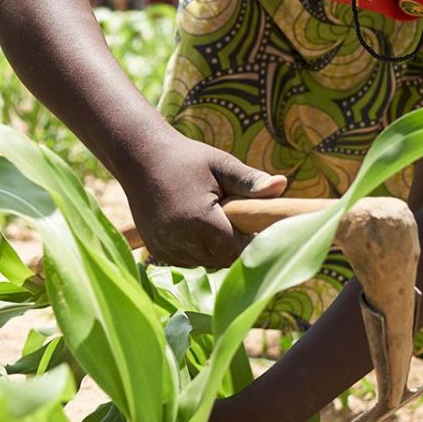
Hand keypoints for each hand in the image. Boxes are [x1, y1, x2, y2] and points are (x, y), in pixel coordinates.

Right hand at [116, 133, 286, 267]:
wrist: (139, 158)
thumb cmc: (186, 158)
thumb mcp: (221, 164)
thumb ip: (250, 181)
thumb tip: (282, 185)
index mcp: (200, 221)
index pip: (239, 250)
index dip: (255, 244)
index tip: (264, 229)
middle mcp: (180, 240)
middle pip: (224, 260)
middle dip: (237, 246)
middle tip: (243, 221)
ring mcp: (166, 249)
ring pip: (207, 263)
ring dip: (218, 250)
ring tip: (219, 221)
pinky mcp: (158, 251)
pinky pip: (189, 260)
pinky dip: (199, 250)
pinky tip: (200, 228)